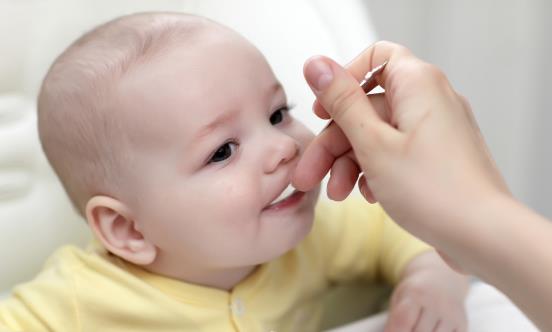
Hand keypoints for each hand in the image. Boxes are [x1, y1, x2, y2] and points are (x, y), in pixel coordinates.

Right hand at [292, 41, 510, 265]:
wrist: (484, 236)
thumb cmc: (432, 190)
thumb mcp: (372, 143)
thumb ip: (341, 101)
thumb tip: (315, 64)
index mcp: (417, 83)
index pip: (375, 58)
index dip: (343, 81)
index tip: (322, 112)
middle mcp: (431, 100)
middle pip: (368, 107)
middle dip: (334, 142)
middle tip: (309, 174)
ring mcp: (436, 129)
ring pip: (379, 134)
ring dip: (350, 162)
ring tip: (338, 194)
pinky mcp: (438, 156)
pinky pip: (397, 152)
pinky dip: (376, 170)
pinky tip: (368, 196)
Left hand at [385, 252, 468, 331]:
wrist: (442, 278)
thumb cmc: (414, 291)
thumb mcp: (399, 298)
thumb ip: (394, 320)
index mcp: (416, 293)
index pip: (403, 322)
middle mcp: (436, 303)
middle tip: (409, 326)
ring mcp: (451, 314)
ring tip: (420, 326)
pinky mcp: (462, 324)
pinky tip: (431, 328)